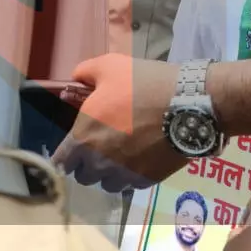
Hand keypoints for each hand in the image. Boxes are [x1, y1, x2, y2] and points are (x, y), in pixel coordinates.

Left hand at [51, 53, 183, 190]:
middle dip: (89, 163)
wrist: (189, 104)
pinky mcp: (147, 180)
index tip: (74, 149)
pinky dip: (132, 175)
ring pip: (107, 184)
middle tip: (103, 147)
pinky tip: (142, 159)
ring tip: (123, 156)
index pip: (61, 161)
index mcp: (84, 137)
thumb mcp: (110, 66)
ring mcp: (124, 174)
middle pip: (84, 175)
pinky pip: (131, 185)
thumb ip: (85, 72)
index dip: (66, 155)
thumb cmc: (145, 84)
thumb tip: (76, 80)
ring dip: (110, 173)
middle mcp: (99, 163)